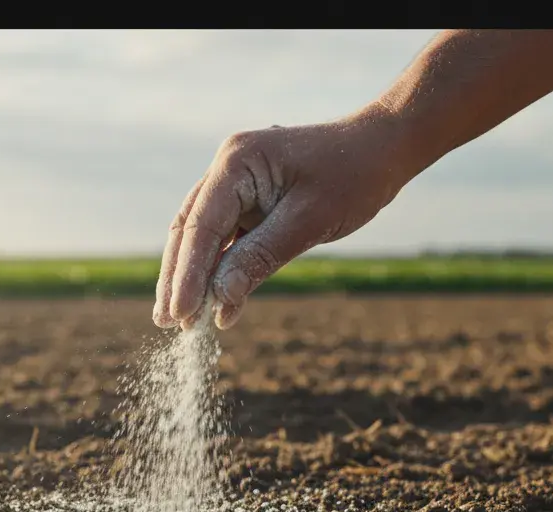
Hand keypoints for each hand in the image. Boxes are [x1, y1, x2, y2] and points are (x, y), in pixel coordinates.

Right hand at [153, 105, 414, 329]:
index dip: (188, 274)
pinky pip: (226, 238)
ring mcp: (237, 183)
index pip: (201, 225)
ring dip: (192, 276)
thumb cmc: (353, 175)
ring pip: (202, 236)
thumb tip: (219, 301)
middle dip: (178, 278)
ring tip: (179, 319)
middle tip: (168, 322)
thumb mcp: (308, 221)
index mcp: (236, 162)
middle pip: (190, 230)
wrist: (384, 148)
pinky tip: (212, 301)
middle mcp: (227, 168)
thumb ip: (260, 258)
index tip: (180, 314)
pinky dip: (219, 269)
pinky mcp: (249, 200)